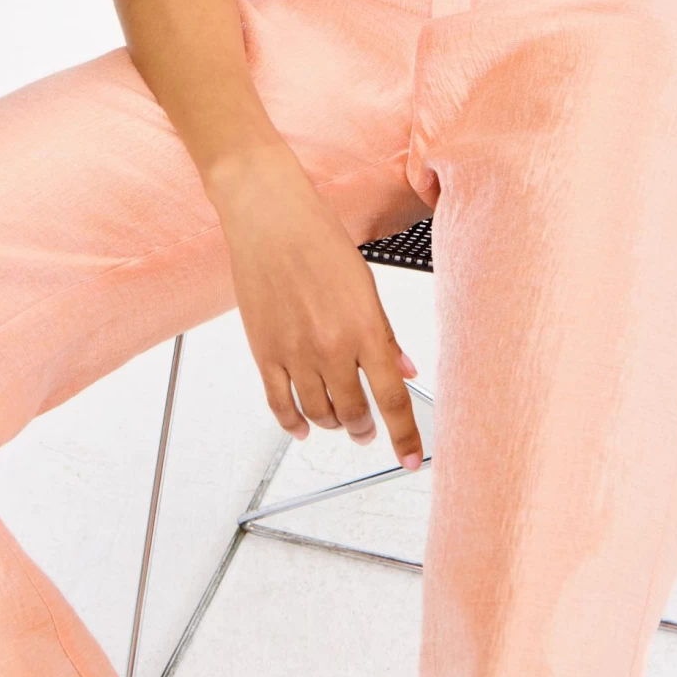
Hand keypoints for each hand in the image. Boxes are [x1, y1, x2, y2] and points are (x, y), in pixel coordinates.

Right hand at [207, 144, 423, 470]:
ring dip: (333, 425)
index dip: (405, 436)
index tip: (411, 458)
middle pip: (354, 413)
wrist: (270, 219)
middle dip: (365, 430)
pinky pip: (279, 405)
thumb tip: (405, 371)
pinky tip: (302, 427)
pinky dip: (292, 423)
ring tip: (339, 423)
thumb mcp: (366, 285)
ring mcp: (295, 353)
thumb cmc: (319, 240)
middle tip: (368, 433)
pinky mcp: (264, 353)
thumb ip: (386, 335)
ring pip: (318, 414)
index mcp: (364, 329)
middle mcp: (331, 347)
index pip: (393, 400)